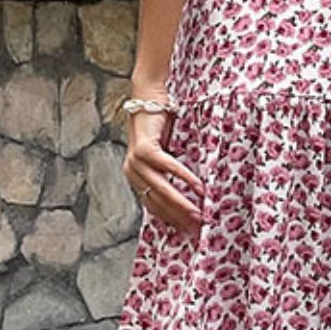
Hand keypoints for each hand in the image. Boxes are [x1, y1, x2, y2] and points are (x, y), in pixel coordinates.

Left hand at [122, 110, 205, 235]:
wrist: (148, 97)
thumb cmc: (160, 125)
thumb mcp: (163, 153)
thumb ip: (169, 172)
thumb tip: (194, 193)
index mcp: (135, 177)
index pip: (153, 207)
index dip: (172, 221)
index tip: (190, 232)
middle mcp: (132, 172)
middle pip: (157, 202)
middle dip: (179, 218)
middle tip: (198, 229)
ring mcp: (135, 162)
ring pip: (161, 189)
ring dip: (182, 204)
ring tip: (198, 214)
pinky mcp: (144, 149)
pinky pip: (167, 168)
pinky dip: (184, 178)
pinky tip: (198, 188)